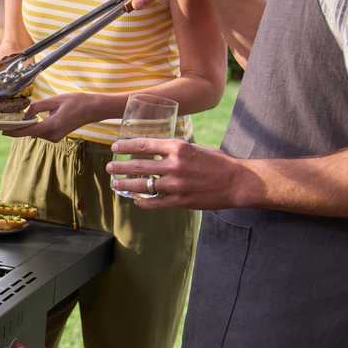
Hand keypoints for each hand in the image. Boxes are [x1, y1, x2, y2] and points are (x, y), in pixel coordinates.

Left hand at [2, 92, 116, 142]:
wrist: (93, 109)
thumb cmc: (77, 102)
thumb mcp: (55, 100)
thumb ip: (38, 107)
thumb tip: (25, 113)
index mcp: (53, 125)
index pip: (29, 131)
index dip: (15, 131)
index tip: (3, 130)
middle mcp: (53, 135)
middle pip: (30, 132)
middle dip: (20, 126)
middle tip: (8, 119)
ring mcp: (55, 137)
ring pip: (35, 132)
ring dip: (29, 126)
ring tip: (23, 116)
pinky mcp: (56, 137)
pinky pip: (41, 132)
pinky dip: (36, 126)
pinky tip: (33, 119)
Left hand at [106, 137, 252, 209]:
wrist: (238, 182)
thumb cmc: (218, 163)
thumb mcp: (196, 148)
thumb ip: (176, 150)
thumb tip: (158, 149)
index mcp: (179, 147)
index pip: (145, 144)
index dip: (126, 146)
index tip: (115, 147)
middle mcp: (175, 165)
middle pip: (139, 165)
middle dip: (120, 166)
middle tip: (109, 167)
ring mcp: (177, 184)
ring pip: (144, 185)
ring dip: (126, 184)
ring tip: (115, 184)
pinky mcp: (181, 200)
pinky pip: (156, 202)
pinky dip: (143, 201)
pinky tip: (135, 200)